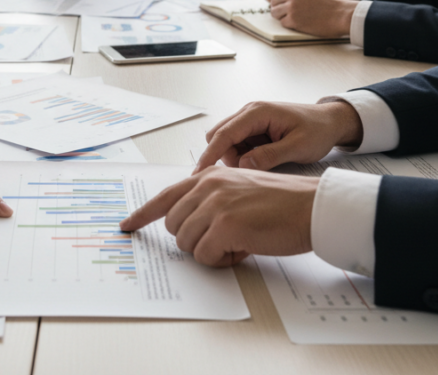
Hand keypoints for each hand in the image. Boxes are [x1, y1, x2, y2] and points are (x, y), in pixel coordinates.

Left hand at [119, 168, 317, 266]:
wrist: (310, 208)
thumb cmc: (280, 205)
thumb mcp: (238, 191)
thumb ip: (210, 201)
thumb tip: (186, 225)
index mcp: (208, 177)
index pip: (165, 196)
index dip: (142, 214)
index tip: (126, 225)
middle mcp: (207, 186)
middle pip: (174, 226)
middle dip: (195, 240)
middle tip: (225, 239)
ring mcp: (215, 204)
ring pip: (187, 243)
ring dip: (210, 251)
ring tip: (238, 241)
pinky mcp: (225, 225)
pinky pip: (206, 256)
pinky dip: (222, 260)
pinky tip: (243, 249)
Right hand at [193, 99, 362, 172]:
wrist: (331, 122)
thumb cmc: (318, 130)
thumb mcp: (298, 146)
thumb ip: (270, 156)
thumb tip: (244, 165)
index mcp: (257, 112)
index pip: (224, 134)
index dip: (210, 154)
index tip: (199, 173)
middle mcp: (249, 112)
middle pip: (219, 136)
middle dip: (224, 157)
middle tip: (246, 172)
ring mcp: (250, 120)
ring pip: (227, 141)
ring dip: (235, 158)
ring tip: (260, 166)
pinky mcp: (254, 129)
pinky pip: (238, 144)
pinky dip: (243, 156)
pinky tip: (260, 162)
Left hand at [269, 0, 356, 36]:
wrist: (342, 15)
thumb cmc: (332, 5)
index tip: (286, 5)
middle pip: (273, 0)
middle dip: (278, 7)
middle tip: (286, 14)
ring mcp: (292, 6)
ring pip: (274, 12)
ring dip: (281, 17)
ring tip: (293, 19)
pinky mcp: (293, 19)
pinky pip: (282, 22)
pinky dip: (289, 25)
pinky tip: (299, 24)